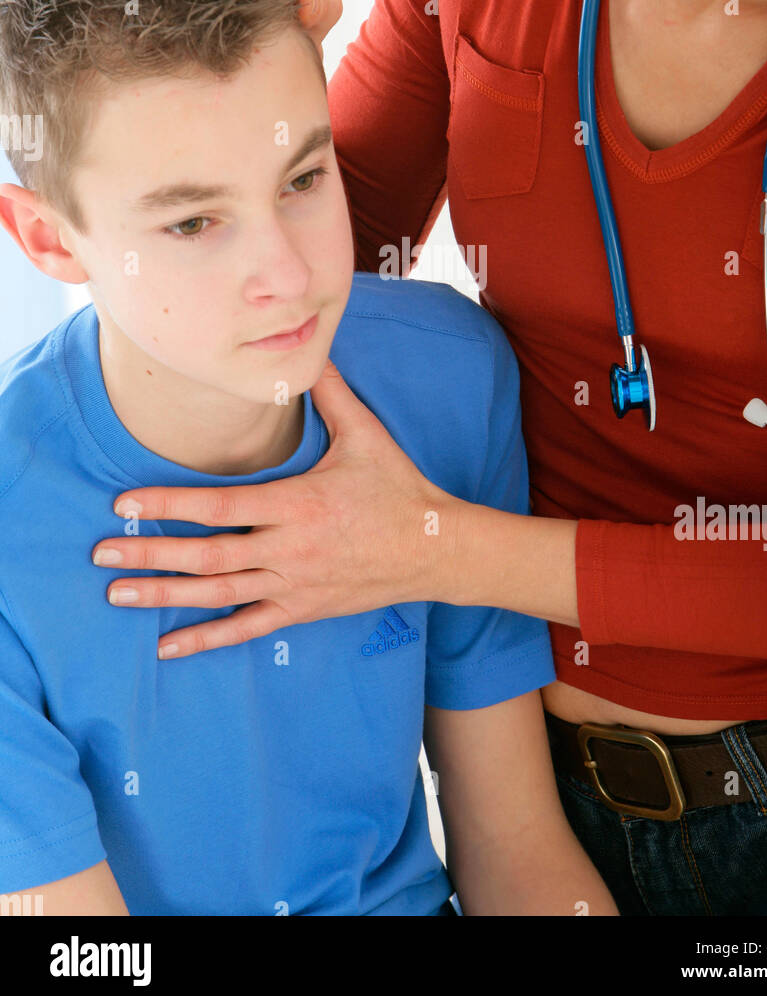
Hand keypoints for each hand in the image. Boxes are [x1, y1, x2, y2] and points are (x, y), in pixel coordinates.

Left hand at [92, 359, 460, 658]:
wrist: (435, 550)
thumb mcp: (366, 435)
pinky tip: (167, 646)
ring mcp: (294, 584)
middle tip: (102, 552)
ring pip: (219, 594)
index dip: (169, 505)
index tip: (126, 503)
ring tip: (117, 593)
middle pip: (207, 555)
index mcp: (298, 504)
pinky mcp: (303, 609)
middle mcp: (289, 548)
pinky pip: (247, 627)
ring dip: (165, 594)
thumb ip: (332, 393)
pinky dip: (206, 639)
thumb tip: (311, 349)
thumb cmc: (399, 489)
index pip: (219, 507)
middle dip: (150, 553)